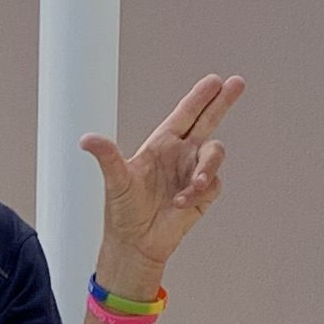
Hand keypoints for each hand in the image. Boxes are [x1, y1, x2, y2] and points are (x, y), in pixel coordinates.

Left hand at [79, 73, 243, 300]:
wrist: (137, 243)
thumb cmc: (124, 210)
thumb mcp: (115, 180)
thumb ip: (107, 156)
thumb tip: (87, 139)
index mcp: (162, 144)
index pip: (185, 114)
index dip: (199, 97)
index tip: (214, 81)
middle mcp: (181, 154)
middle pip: (208, 121)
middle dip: (222, 102)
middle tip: (237, 83)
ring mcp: (193, 172)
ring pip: (214, 155)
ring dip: (206, 167)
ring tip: (192, 186)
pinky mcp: (203, 194)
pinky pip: (213, 184)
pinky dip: (199, 192)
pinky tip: (181, 203)